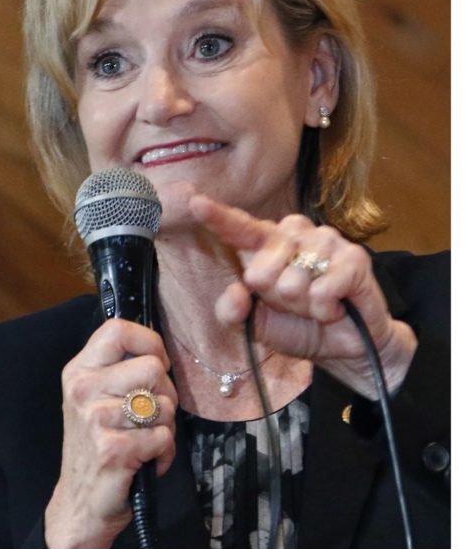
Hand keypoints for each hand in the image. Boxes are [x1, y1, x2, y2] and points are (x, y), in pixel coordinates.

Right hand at [45, 319, 176, 548]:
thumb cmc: (97, 446)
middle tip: (151, 414)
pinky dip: (164, 454)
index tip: (157, 363)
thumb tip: (158, 348)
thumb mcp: (95, 398)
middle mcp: (82, 389)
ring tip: (144, 440)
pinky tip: (145, 461)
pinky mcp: (112, 449)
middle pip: (152, 367)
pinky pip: (164, 437)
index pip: (117, 329)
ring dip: (165, 427)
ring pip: (164, 404)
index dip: (149, 341)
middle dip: (166, 393)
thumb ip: (119, 370)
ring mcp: (96, 419)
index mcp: (78, 371)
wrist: (80, 502)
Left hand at [189, 194, 416, 398]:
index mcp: (267, 242)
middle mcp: (294, 233)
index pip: (239, 228)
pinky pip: (322, 292)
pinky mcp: (354, 258)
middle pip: (260, 271)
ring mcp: (326, 240)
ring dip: (303, 306)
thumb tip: (237, 293)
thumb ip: (233, 311)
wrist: (345, 347)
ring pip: (292, 283)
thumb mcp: (256, 324)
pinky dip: (324, 310)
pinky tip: (336, 307)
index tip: (195, 202)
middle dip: (275, 299)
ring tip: (317, 303)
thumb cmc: (297, 327)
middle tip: (295, 303)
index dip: (217, 216)